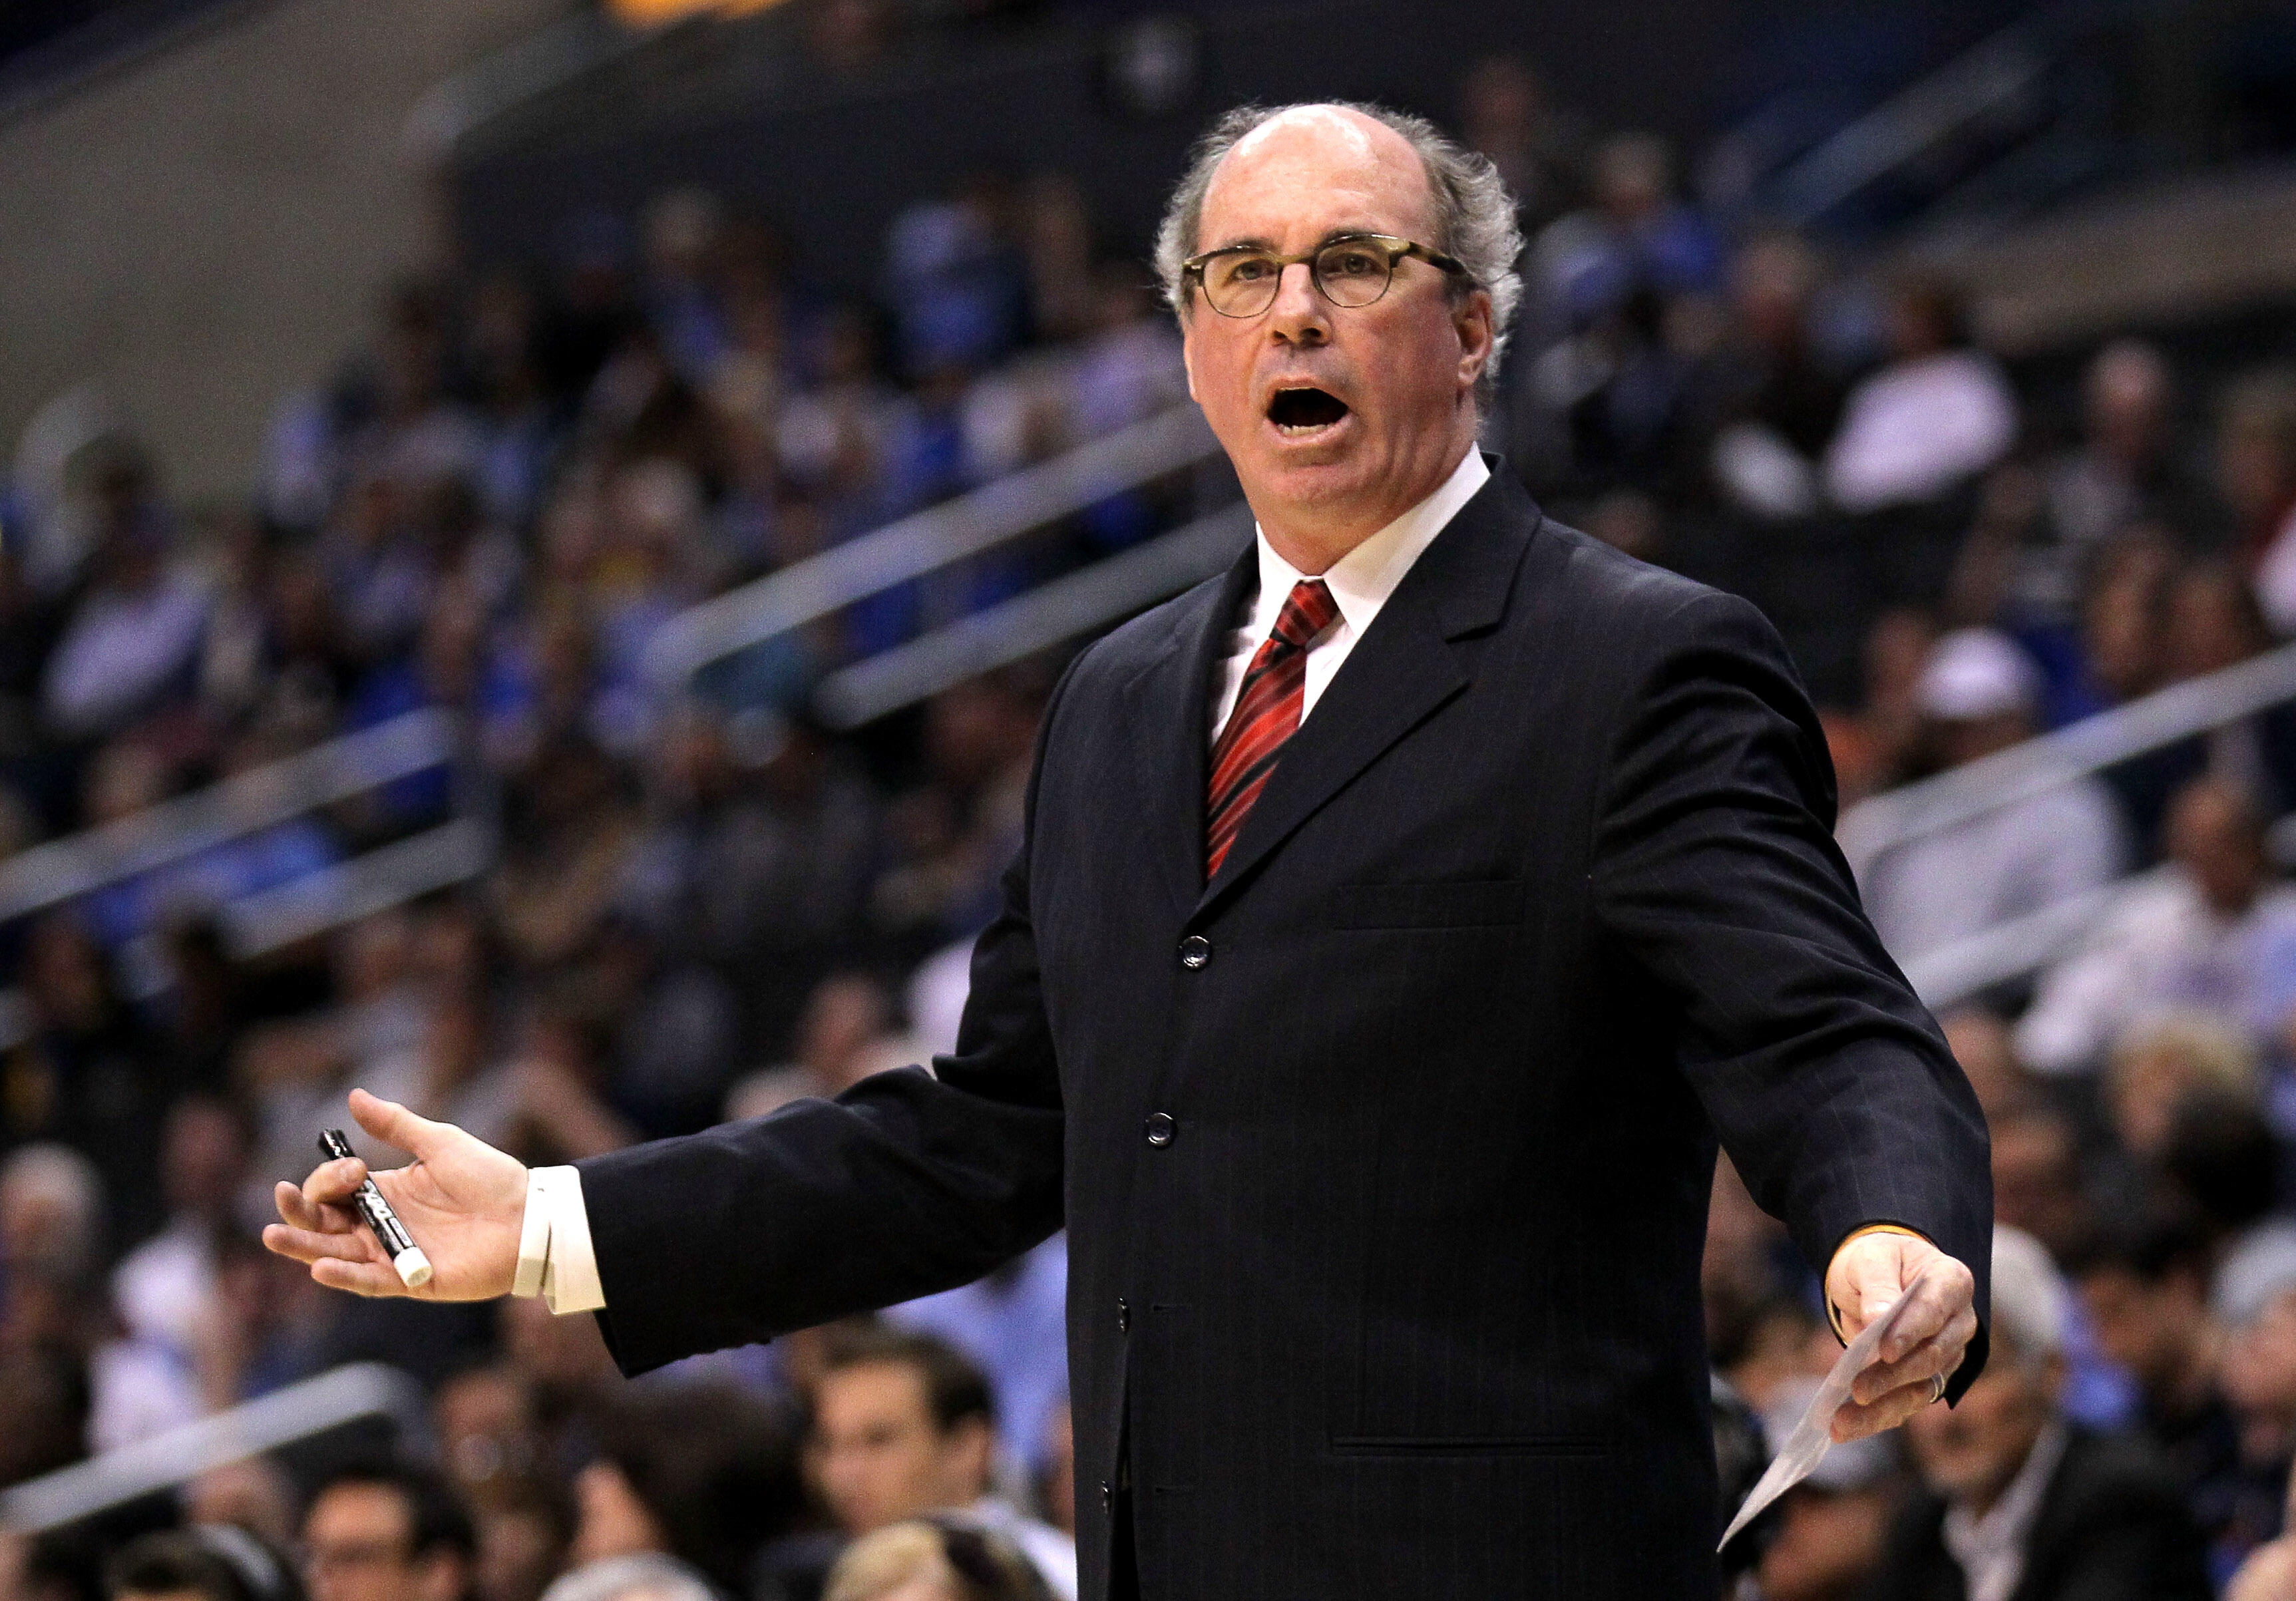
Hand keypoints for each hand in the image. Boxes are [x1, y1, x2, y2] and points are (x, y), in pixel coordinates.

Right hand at [262, 1088, 526, 1299]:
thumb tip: (354, 1096)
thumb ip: (396, 1125)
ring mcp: (393, 1254)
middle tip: (283, 1196)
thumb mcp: (440, 1142)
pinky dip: (344, 1276)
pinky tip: (320, 1268)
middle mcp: (381, 1224)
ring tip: (274, 1235)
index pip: (336, 1189)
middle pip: (325, 1223)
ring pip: (335, 1254)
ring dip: (304, 1246)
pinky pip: (369, 1282)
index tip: (354, 1167)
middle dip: (299, 1211)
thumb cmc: (490, 1177)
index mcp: (385, 1191)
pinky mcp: (410, 1280)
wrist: (529, 1216)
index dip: (331, 1179)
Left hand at [1824, 1228, 1977, 1441]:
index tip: (1885, 1351)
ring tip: (1842, 1421)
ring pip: (1921, 1388)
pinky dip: (1876, 1418)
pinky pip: (1905, 1403)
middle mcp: (1958, 1323)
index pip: (1936, 1309)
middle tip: (1857, 1388)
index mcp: (1951, 1281)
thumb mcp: (1871, 1258)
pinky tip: (1846, 1428)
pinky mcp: (1927, 1379)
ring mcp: (1946, 1355)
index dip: (1911, 1331)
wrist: (1875, 1275)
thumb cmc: (1877, 1260)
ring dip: (1882, 1407)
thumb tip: (1878, 1317)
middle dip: (1893, 1375)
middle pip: (1932, 1355)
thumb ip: (1878, 1285)